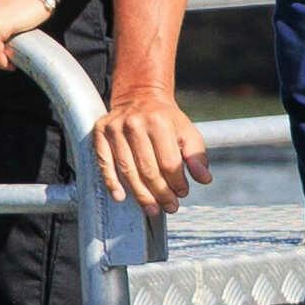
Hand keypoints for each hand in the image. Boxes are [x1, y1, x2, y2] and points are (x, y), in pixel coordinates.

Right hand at [94, 88, 211, 212]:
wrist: (140, 96)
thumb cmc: (166, 119)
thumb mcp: (187, 131)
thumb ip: (196, 155)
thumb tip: (205, 179)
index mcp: (159, 121)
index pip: (169, 162)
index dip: (177, 182)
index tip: (182, 194)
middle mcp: (135, 124)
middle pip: (148, 169)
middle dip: (160, 193)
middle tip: (169, 207)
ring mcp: (115, 129)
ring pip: (127, 170)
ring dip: (140, 194)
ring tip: (152, 208)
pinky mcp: (100, 133)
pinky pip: (104, 163)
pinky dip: (112, 182)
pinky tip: (121, 197)